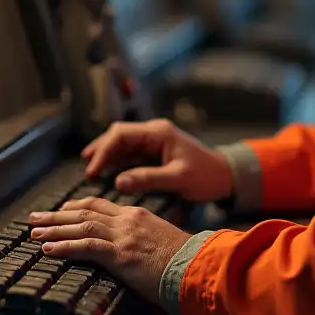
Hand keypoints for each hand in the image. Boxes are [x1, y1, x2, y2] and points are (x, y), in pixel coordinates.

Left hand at [29, 197, 191, 302]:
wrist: (198, 266)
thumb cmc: (184, 261)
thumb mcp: (160, 242)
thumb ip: (141, 241)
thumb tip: (129, 252)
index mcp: (137, 216)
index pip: (100, 205)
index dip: (76, 207)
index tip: (60, 210)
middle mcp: (128, 220)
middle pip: (85, 211)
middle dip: (56, 215)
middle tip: (35, 218)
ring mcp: (124, 236)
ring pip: (81, 226)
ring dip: (54, 229)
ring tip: (33, 232)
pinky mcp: (122, 254)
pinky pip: (87, 247)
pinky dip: (64, 247)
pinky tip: (48, 249)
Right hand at [81, 118, 233, 203]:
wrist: (226, 176)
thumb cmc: (206, 176)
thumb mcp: (178, 179)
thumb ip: (148, 179)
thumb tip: (118, 181)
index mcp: (159, 132)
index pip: (121, 134)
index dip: (103, 150)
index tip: (92, 170)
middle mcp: (154, 133)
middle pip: (118, 135)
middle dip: (101, 150)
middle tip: (88, 170)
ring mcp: (154, 141)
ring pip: (123, 143)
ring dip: (108, 155)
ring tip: (92, 171)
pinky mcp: (156, 152)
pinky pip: (131, 153)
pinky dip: (118, 161)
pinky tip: (108, 173)